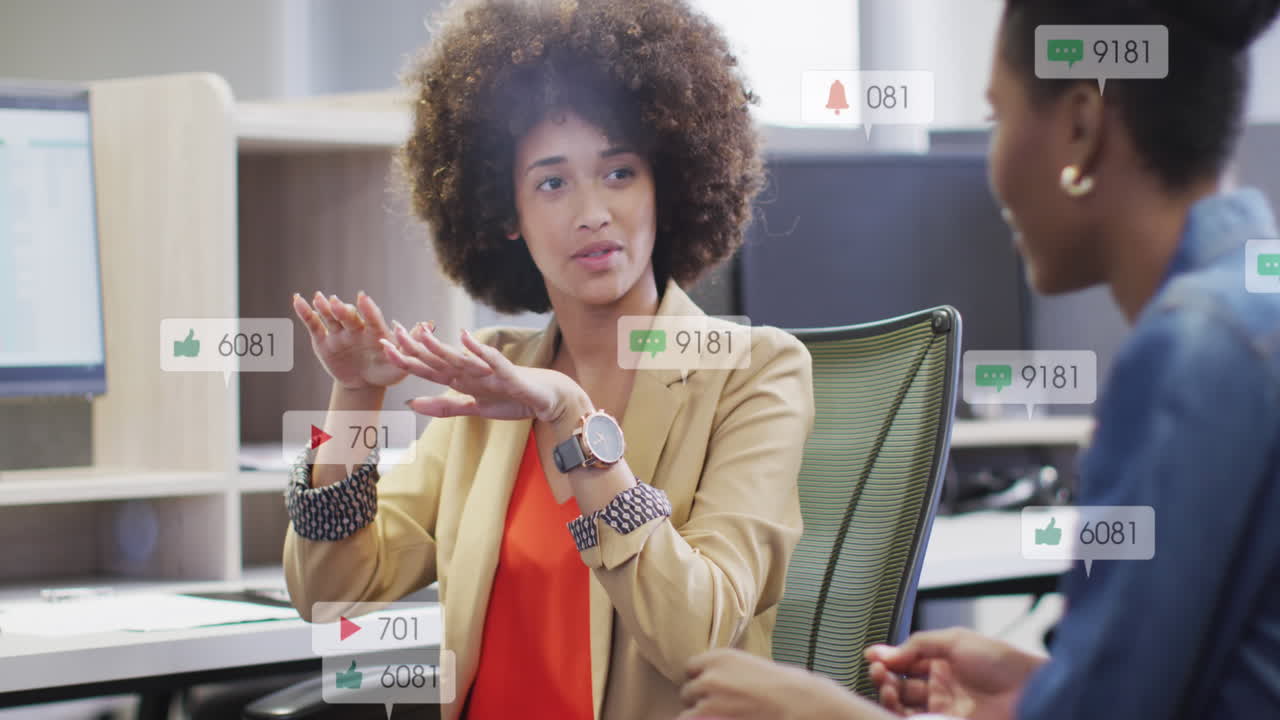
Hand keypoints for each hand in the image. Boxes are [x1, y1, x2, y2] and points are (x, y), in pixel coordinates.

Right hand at [293, 291, 407, 390]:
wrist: (364, 383)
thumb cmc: (386, 372)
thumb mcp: (401, 363)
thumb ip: (410, 344)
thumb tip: (430, 324)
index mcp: (375, 332)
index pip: (371, 319)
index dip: (367, 309)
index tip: (363, 297)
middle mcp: (356, 328)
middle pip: (349, 317)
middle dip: (342, 310)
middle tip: (335, 302)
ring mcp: (339, 333)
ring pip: (330, 317)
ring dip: (324, 307)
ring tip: (318, 298)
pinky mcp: (323, 340)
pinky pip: (313, 324)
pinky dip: (305, 312)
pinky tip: (297, 300)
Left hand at [381, 322, 585, 422]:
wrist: (545, 399)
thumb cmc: (511, 399)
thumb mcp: (473, 408)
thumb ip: (444, 407)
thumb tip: (411, 404)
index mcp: (460, 379)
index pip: (428, 368)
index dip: (406, 359)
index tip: (383, 345)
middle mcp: (471, 372)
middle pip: (439, 359)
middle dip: (416, 346)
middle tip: (393, 329)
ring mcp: (489, 372)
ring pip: (460, 358)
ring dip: (441, 347)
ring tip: (422, 333)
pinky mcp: (509, 375)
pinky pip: (492, 362)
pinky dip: (479, 351)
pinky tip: (466, 338)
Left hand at [677, 648, 894, 719]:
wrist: (800, 703)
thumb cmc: (785, 684)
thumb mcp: (752, 665)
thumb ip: (728, 669)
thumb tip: (713, 678)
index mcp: (719, 656)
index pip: (690, 667)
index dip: (700, 678)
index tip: (709, 687)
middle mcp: (709, 676)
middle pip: (687, 690)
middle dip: (699, 698)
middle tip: (718, 705)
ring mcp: (709, 700)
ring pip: (688, 711)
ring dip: (700, 715)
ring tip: (719, 717)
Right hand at [866, 628, 1046, 719]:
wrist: (1030, 692)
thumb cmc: (1003, 663)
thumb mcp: (956, 639)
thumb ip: (918, 644)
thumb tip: (886, 652)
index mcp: (943, 663)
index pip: (906, 663)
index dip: (887, 659)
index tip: (872, 657)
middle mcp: (941, 687)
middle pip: (900, 685)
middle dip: (883, 677)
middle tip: (878, 672)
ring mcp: (944, 709)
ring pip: (903, 706)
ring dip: (888, 695)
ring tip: (885, 685)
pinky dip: (899, 713)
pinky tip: (894, 700)